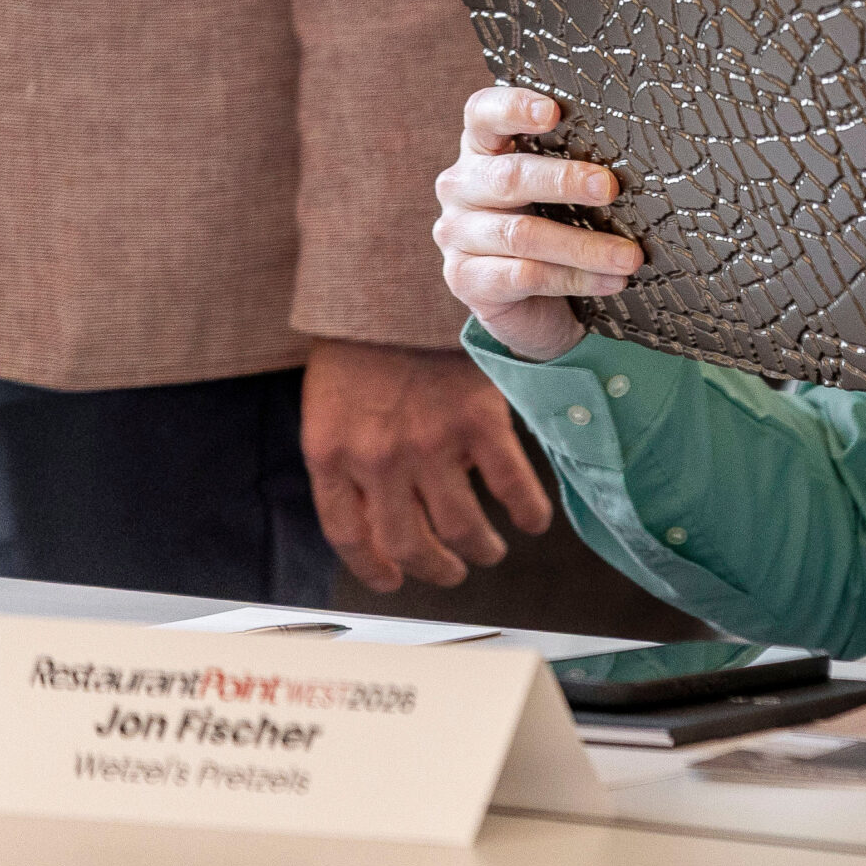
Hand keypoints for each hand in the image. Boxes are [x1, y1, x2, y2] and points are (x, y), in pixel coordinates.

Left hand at [301, 340, 553, 591]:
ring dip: (479, 549)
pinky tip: (533, 519)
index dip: (375, 568)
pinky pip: (508, 487)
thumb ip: (347, 459)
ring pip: (460, 528)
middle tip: (453, 570)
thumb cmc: (362, 343)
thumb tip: (379, 514)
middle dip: (435, 569)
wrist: (397, 286)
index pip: (350, 535)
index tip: (395, 579)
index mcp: (332, 456)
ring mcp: (429, 444)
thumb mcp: (332, 405)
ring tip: (489, 549)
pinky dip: (527, 512)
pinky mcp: (477, 422)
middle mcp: (378, 460)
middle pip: (409, 544)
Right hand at [433, 86, 643, 363]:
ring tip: (629, 256)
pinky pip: (525, 276)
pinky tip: (611, 281)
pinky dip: (575, 279)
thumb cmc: (552, 227)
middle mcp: (461, 186)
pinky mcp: (466, 279)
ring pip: (522, 234)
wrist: (528, 304)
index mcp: (482, 149)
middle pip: (509, 176)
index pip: (483, 114)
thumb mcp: (559, 192)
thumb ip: (576, 166)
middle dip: (564, 181)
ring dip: (584, 246)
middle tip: (610, 188)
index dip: (514, 107)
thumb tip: (637, 159)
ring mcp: (457, 234)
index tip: (553, 111)